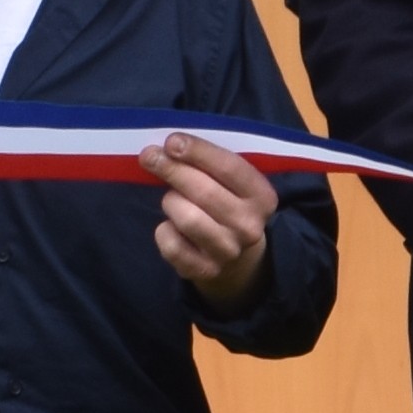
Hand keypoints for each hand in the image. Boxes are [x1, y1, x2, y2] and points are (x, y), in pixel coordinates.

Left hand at [152, 132, 281, 309]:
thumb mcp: (230, 181)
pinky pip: (171, 245)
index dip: (198, 152)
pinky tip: (170, 226)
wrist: (236, 258)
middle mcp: (250, 226)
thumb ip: (207, 161)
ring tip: (172, 199)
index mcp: (262, 197)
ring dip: (171, 202)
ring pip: (186, 217)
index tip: (172, 141)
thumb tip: (168, 146)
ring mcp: (228, 251)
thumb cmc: (227, 203)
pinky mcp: (205, 271)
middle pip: (204, 191)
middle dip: (171, 170)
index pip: (229, 167)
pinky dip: (163, 231)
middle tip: (150, 157)